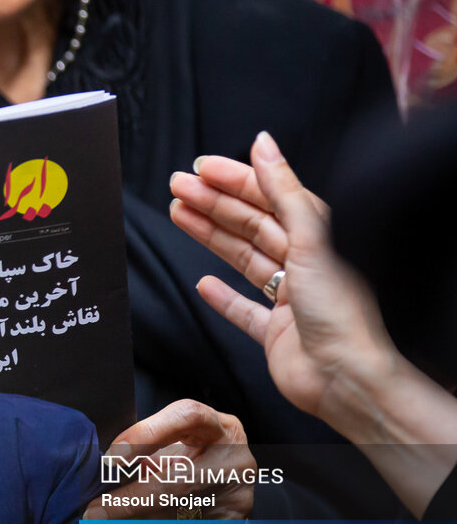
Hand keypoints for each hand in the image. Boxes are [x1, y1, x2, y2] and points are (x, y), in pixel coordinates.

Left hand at [84, 399, 254, 523]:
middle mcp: (234, 462)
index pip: (187, 417)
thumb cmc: (195, 462)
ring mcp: (237, 500)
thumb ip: (149, 450)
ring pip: (176, 517)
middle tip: (96, 512)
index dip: (147, 433)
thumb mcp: (178, 446)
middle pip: (178, 481)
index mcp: (220, 428)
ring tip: (113, 523)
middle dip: (131, 500)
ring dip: (139, 523)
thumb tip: (106, 470)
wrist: (232, 501)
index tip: (113, 457)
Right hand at [169, 131, 395, 422]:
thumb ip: (284, 191)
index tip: (200, 168)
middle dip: (212, 202)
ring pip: (243, 259)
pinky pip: (244, 309)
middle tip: (178, 187)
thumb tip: (264, 145)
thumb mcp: (311, 239)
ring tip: (179, 215)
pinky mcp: (275, 332)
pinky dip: (223, 296)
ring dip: (210, 236)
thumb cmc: (340, 314)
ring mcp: (288, 299)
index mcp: (317, 238)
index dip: (233, 180)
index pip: (268, 198)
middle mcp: (304, 265)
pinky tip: (204, 283)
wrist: (345, 379)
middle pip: (250, 224)